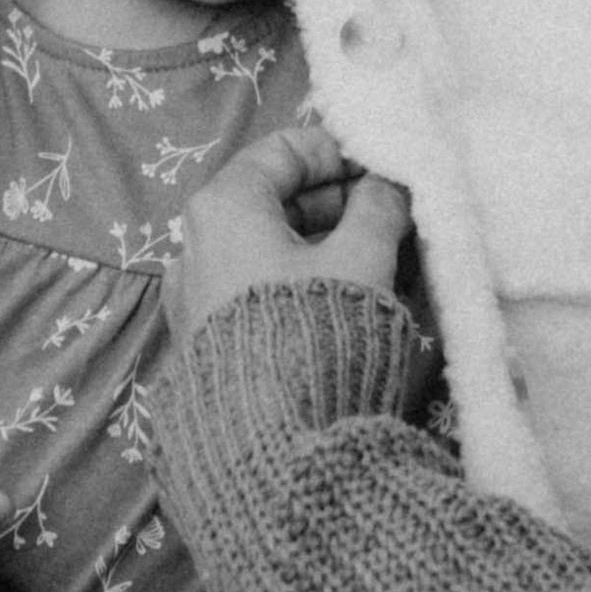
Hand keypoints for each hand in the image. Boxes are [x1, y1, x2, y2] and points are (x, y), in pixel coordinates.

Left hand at [166, 121, 411, 344]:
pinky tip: (346, 295)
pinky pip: (258, 285)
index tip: (385, 168)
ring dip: (326, 242)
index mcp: (223, 206)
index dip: (341, 152)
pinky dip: (301, 278)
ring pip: (269, 246)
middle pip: (275, 199)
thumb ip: (380, 209)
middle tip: (394, 212)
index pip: (285, 150)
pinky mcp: (208, 337)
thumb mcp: (362, 259)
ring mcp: (197, 293)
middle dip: (339, 201)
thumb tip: (389, 187)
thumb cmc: (315, 331)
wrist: (272, 442)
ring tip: (383, 255)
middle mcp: (196, 243)